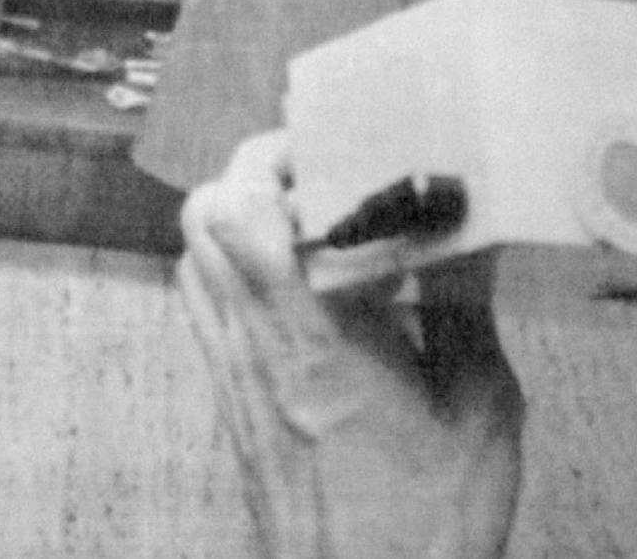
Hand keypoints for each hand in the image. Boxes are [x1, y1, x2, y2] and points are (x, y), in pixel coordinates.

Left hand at [180, 132, 522, 558]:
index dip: (276, 163)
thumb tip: (462, 244)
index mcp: (317, 337)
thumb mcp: (480, 410)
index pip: (250, 217)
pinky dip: (220, 259)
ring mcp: (227, 363)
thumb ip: (467, 314)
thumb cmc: (422, 521)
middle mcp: (254, 339)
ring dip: (230, 208)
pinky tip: (276, 272)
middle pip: (204, 214)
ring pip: (188, 247)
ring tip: (297, 211)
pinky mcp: (221, 388)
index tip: (324, 147)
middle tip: (312, 169)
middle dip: (251, 169)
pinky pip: (194, 294)